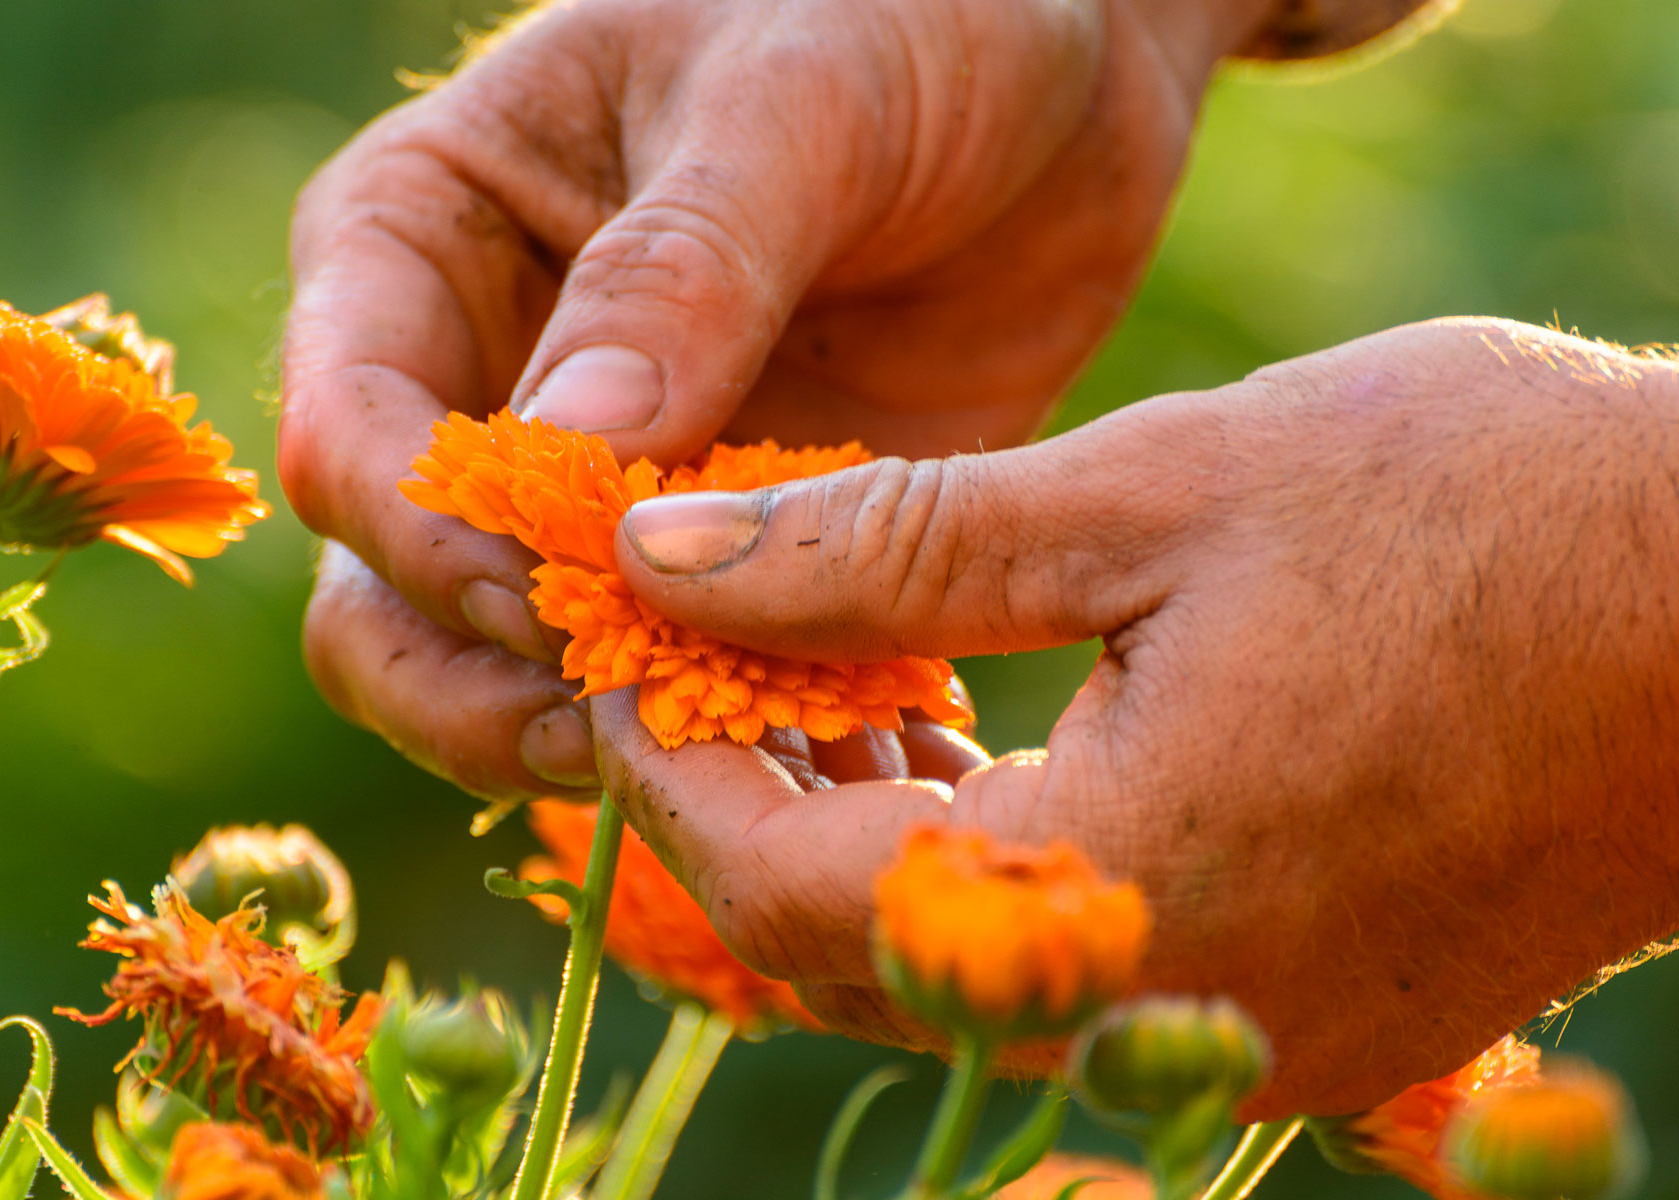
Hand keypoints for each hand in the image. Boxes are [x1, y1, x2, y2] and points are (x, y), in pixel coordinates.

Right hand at [279, 0, 1273, 797]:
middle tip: (619, 732)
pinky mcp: (718, 546)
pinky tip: (810, 752)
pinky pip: (676, 670)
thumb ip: (677, 270)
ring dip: (581, 732)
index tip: (559, 591)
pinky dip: (720, 727)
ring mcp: (596, 480)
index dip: (429, 538)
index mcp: (424, 236)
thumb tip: (558, 464)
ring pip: (497, 668)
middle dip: (475, 680)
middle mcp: (480, 375)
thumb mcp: (791, 99)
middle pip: (382, 592)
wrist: (1064, 74)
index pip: (351, 432)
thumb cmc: (908, 12)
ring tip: (718, 760)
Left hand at [591, 319, 1678, 1115]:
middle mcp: (1164, 1016)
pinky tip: (950, 734)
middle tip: (694, 656)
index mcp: (1114, 891)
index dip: (666, 776)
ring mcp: (1240, 1040)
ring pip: (945, 971)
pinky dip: (966, 862)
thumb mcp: (1146, 493)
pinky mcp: (1296, 1014)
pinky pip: (1055, 968)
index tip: (620, 651)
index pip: (784, 893)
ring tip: (813, 676)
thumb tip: (667, 556)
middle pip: (847, 956)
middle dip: (742, 803)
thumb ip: (881, 545)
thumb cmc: (1475, 514)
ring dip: (848, 829)